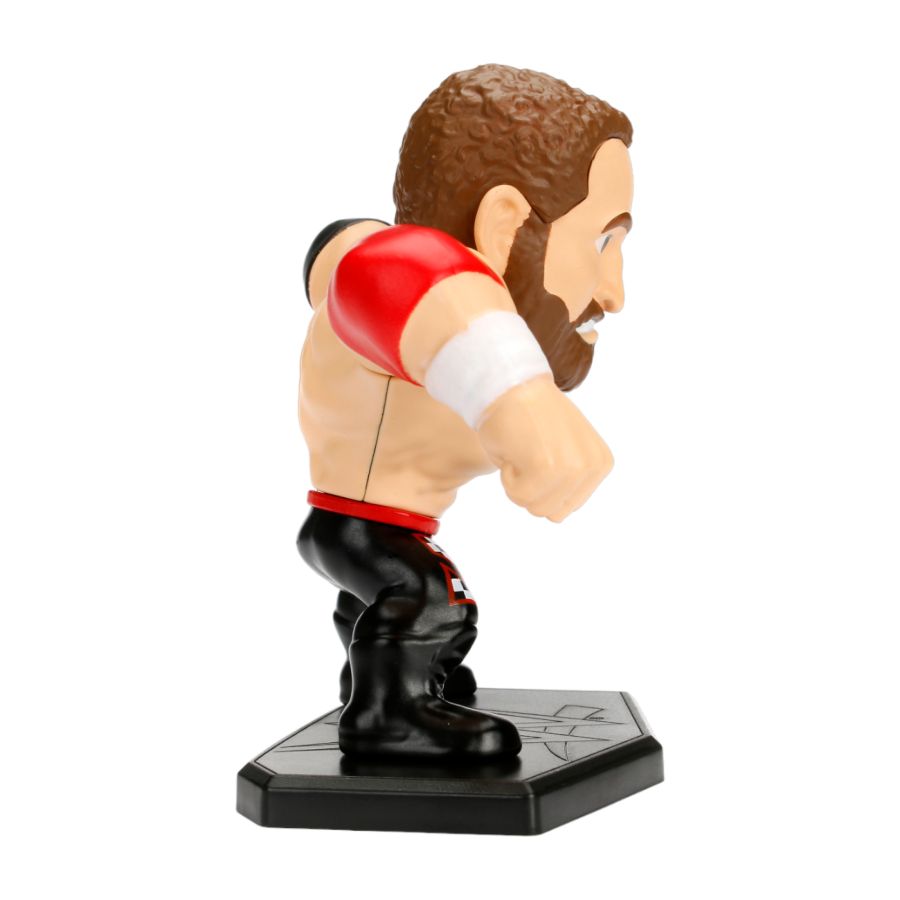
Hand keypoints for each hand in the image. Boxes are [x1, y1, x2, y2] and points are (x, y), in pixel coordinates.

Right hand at [476, 374, 613, 521]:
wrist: (510, 385)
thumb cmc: (529, 417)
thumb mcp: (565, 450)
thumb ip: (570, 478)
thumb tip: (560, 513)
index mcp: (601, 463)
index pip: (565, 507)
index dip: (542, 484)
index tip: (539, 451)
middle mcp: (592, 466)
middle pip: (552, 512)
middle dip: (530, 487)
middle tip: (528, 451)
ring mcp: (572, 467)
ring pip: (534, 507)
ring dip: (518, 482)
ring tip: (522, 448)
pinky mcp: (547, 466)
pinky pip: (518, 495)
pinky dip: (506, 475)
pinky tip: (514, 447)